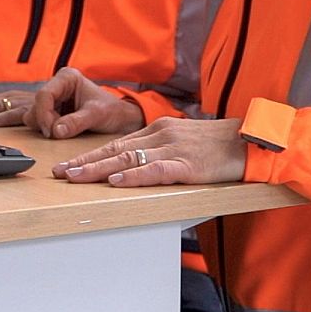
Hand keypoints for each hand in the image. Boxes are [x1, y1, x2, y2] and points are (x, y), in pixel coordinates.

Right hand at [24, 67, 144, 138]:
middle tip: (60, 133)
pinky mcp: (52, 112)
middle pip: (37, 105)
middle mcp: (57, 86)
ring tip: (66, 131)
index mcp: (67, 78)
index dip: (44, 114)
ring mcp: (54, 99)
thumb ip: (76, 122)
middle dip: (46, 122)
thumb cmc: (112, 111)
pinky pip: (40, 122)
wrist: (119, 119)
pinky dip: (47, 130)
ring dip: (46, 127)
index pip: (44, 94)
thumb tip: (56, 131)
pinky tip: (61, 132)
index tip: (50, 132)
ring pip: (35, 114)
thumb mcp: (96, 115)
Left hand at [52, 116, 246, 186]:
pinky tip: (116, 182)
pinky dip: (133, 177)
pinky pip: (155, 171)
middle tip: (59, 173)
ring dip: (98, 170)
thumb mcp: (183, 140)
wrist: (251, 141)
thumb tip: (133, 165)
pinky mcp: (188, 166)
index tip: (68, 165)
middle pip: (114, 150)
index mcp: (158, 129)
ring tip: (74, 177)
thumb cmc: (219, 145)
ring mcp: (173, 149)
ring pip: (127, 160)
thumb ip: (159, 149)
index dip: (89, 155)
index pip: (116, 144)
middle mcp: (160, 135)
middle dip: (83, 162)